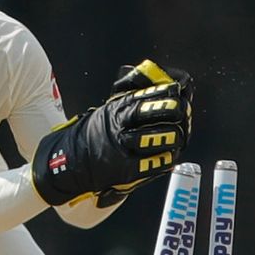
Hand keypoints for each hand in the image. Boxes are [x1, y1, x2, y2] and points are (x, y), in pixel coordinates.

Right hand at [31, 64, 191, 205]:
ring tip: (178, 137)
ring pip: (164, 137)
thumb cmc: (96, 134)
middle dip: (177, 110)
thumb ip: (133, 98)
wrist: (70, 163)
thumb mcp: (111, 109)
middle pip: (161, 112)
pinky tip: (168, 155)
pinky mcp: (126, 169)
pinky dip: (167, 158)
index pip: (152, 93)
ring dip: (177, 136)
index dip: (170, 93)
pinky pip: (158, 162)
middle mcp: (122, 124)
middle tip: (183, 113)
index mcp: (119, 106)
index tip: (179, 92)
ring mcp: (124, 147)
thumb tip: (164, 85)